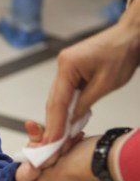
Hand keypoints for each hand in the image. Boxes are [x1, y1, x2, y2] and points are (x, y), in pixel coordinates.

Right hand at [43, 0, 139, 141]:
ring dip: (59, 116)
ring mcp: (66, 66)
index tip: (51, 141)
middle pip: (54, 100)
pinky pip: (66, 92)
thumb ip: (85, 102)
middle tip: (50, 144)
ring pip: (59, 97)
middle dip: (53, 123)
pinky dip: (67, 107)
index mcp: (67, 65)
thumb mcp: (105, 83)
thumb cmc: (121, 54)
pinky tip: (67, 121)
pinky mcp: (72, 69)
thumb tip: (71, 119)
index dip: (55, 123)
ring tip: (57, 137)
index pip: (58, 100)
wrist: (130, 36)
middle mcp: (62, 65)